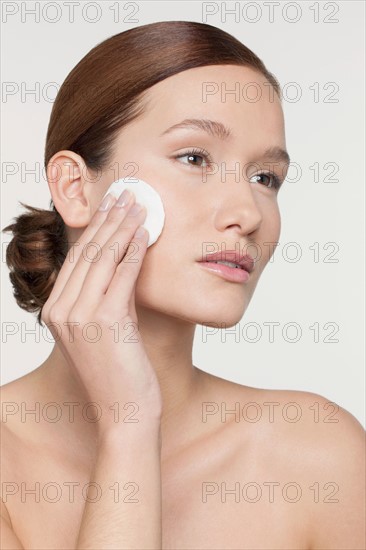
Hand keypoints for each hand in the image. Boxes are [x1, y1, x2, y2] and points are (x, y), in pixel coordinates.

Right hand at [41, 191, 161, 433]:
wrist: (124, 412)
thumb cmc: (119, 372)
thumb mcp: (106, 329)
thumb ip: (106, 296)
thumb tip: (123, 260)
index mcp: (55, 311)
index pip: (76, 259)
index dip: (95, 229)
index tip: (110, 207)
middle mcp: (61, 311)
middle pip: (86, 253)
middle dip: (108, 220)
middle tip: (126, 196)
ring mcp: (79, 316)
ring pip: (102, 259)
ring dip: (123, 228)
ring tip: (139, 207)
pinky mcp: (104, 322)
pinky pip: (121, 276)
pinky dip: (134, 252)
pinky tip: (145, 234)